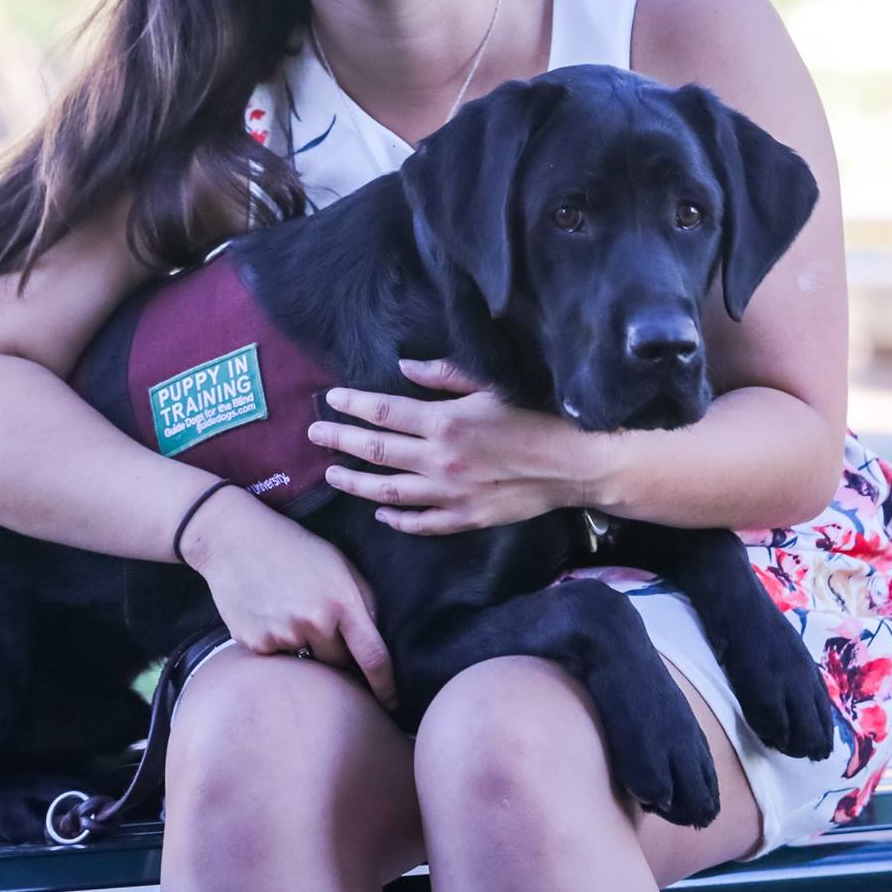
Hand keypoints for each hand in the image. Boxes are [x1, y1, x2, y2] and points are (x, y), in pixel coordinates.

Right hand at [179, 486, 395, 707]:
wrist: (234, 540)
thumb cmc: (294, 549)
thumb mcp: (340, 565)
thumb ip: (362, 603)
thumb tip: (375, 641)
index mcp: (342, 602)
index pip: (373, 657)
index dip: (385, 686)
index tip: (391, 704)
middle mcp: (314, 623)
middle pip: (338, 663)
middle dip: (336, 651)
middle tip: (318, 619)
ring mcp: (283, 635)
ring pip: (307, 662)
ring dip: (305, 646)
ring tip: (289, 609)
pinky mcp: (255, 644)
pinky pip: (279, 657)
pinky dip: (278, 643)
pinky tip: (268, 613)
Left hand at [309, 358, 604, 535]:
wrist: (576, 463)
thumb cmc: (538, 415)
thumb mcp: (491, 384)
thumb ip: (444, 376)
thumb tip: (403, 368)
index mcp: (445, 421)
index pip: (382, 412)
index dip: (351, 405)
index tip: (329, 399)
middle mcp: (440, 460)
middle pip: (376, 451)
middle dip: (341, 441)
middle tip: (315, 435)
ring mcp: (451, 494)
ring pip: (388, 492)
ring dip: (356, 483)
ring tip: (334, 475)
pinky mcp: (466, 518)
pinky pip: (421, 523)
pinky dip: (396, 518)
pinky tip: (380, 511)